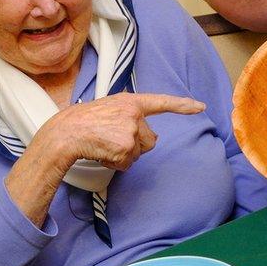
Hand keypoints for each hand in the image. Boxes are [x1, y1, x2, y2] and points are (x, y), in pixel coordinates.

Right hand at [35, 92, 204, 171]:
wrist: (66, 132)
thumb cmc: (83, 122)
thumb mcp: (109, 109)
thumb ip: (129, 116)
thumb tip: (147, 136)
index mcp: (131, 102)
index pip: (162, 102)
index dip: (183, 105)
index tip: (201, 106)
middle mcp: (134, 114)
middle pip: (151, 140)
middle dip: (136, 146)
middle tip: (112, 140)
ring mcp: (131, 130)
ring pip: (139, 153)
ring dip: (124, 155)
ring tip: (105, 145)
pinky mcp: (126, 147)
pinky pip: (128, 164)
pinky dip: (116, 163)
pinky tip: (102, 152)